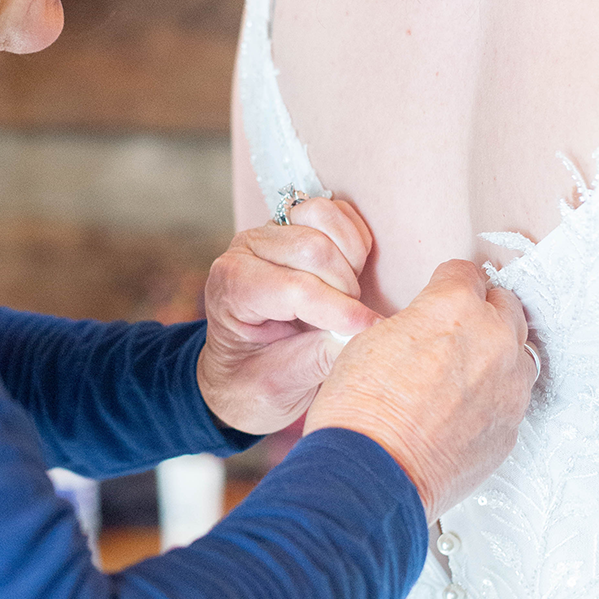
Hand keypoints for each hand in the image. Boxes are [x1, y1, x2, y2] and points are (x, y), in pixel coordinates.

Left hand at [197, 198, 378, 435]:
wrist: (244, 371)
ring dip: (350, 260)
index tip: (367, 331)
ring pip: (325, 218)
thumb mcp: (282, 386)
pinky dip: (354, 242)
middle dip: (344, 289)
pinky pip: (338, 213)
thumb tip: (365, 334)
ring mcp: (271, 232)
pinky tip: (348, 276)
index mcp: (231, 288)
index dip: (338, 310)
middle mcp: (246, 250)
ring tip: (345, 298)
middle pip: (314, 248)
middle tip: (348, 324)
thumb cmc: (255, 382)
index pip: (294, 288)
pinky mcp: (297, 224)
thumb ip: (323, 358)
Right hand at [304, 259, 533, 522]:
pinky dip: (494, 396)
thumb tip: (424, 328)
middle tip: (454, 329)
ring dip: (497, 353)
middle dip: (481, 312)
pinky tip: (463, 408)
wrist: (371, 475)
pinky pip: (512, 397)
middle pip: (504, 305)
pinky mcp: (512, 427)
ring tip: (464, 370)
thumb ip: (414, 324)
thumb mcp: (371, 340)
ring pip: (519, 351)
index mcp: (455, 307)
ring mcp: (510, 386)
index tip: (442, 291)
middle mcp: (494, 340)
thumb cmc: (360, 411)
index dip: (448, 282)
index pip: (466, 272)